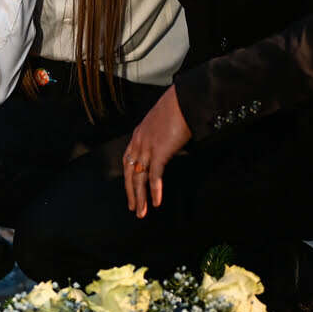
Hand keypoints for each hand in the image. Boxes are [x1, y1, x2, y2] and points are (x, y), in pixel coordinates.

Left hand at [122, 86, 191, 218]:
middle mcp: (139, 142)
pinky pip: (155, 175)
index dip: (129, 178)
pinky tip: (156, 202)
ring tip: (142, 212)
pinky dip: (155, 190)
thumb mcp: (163, 123)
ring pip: (139, 178)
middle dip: (131, 193)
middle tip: (134, 209)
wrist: (184, 99)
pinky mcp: (159, 151)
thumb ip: (161, 136)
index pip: (128, 161)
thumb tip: (169, 144)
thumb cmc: (178, 107)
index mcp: (139, 134)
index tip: (131, 190)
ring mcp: (147, 147)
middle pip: (130, 173)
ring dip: (140, 197)